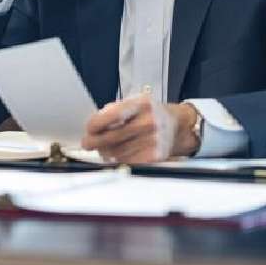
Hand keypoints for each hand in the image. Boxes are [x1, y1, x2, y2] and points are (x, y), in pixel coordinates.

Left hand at [81, 95, 201, 163]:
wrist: (177, 124)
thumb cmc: (151, 112)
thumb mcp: (134, 102)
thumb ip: (113, 110)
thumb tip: (93, 125)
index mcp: (141, 105)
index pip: (113, 115)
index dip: (96, 124)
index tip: (89, 129)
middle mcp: (149, 122)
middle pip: (113, 137)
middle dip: (96, 142)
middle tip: (88, 143)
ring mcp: (153, 140)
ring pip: (118, 152)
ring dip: (106, 152)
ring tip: (105, 148)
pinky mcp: (156, 155)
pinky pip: (129, 161)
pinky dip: (119, 160)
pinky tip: (118, 154)